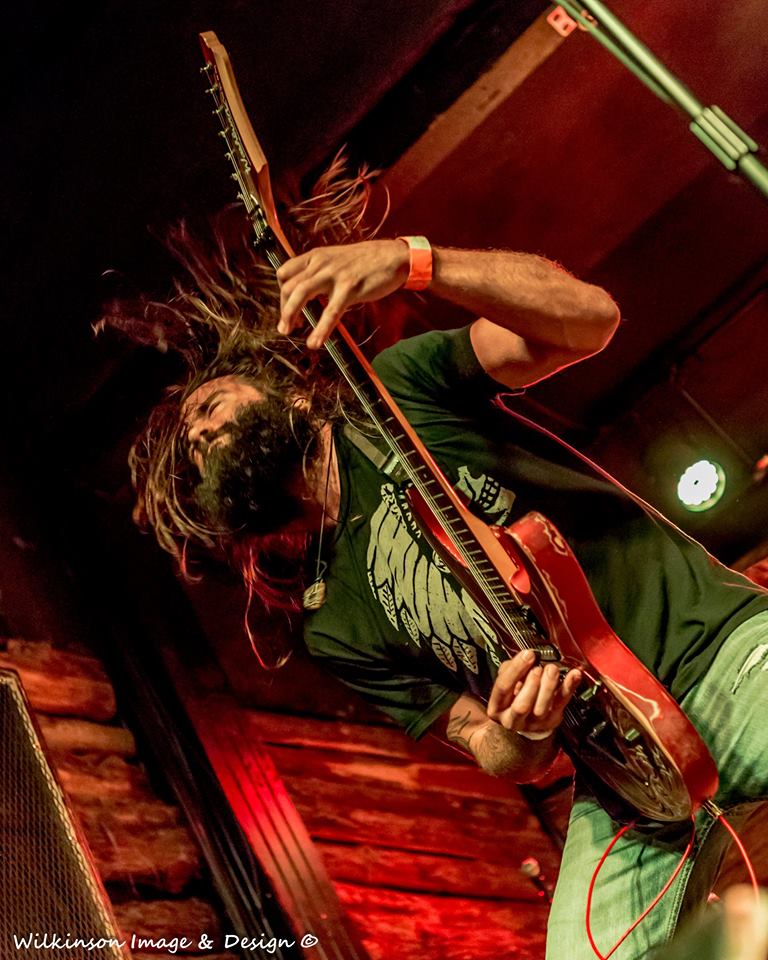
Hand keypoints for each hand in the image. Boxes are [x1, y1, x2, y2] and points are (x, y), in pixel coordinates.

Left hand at [276, 239, 408, 348]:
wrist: (394, 256)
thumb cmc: (366, 261)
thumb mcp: (336, 261)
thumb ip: (320, 273)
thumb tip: (307, 293)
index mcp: (316, 256)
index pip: (285, 273)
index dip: (281, 294)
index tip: (287, 309)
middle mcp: (321, 263)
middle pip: (289, 285)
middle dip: (283, 309)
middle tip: (285, 327)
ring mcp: (334, 274)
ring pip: (301, 293)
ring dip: (290, 315)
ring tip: (289, 332)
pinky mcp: (350, 288)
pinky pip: (330, 311)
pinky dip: (320, 329)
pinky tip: (315, 342)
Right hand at [486, 649, 580, 737]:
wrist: (524, 719)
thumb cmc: (513, 695)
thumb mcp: (507, 681)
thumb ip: (513, 669)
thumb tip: (527, 656)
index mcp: (497, 706)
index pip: (503, 688)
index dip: (515, 670)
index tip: (528, 655)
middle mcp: (512, 719)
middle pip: (521, 706)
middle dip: (532, 684)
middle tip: (539, 668)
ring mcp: (533, 723)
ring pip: (541, 709)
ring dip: (549, 686)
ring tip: (552, 670)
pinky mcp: (551, 721)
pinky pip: (561, 704)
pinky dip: (569, 688)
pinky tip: (573, 675)